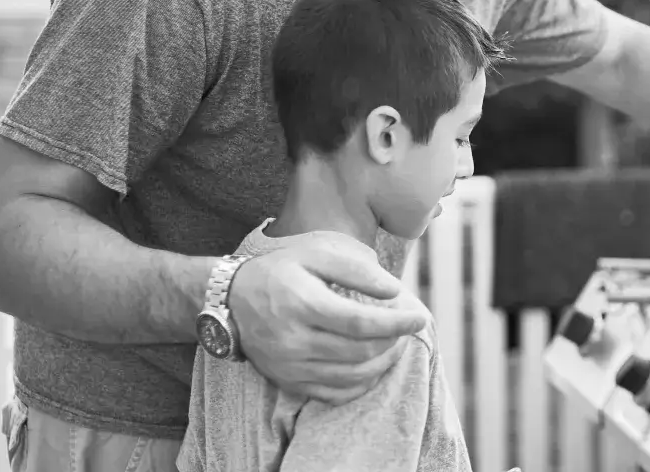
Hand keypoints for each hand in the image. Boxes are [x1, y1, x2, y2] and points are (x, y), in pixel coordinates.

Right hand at [228, 232, 429, 404]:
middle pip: (361, 352)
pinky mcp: (289, 382)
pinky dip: (362, 384)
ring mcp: (290, 367)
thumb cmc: (279, 271)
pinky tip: (373, 366)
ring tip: (395, 344)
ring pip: (352, 377)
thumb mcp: (315, 254)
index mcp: (303, 305)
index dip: (396, 323)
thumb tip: (394, 290)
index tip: (419, 317)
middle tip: (406, 328)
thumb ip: (356, 270)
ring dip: (383, 363)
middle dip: (394, 342)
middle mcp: (295, 341)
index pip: (362, 323)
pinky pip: (334, 394)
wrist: (230, 300)